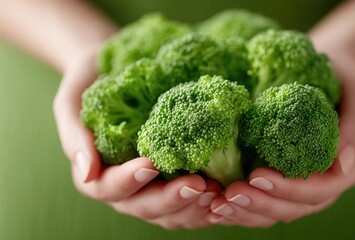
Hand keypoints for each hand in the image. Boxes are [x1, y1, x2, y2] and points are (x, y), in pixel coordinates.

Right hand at [53, 46, 220, 229]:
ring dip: (193, 207)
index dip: (129, 180)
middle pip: (144, 206)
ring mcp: (150, 190)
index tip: (151, 164)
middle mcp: (124, 189)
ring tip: (216, 192)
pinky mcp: (172, 185)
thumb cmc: (91, 84)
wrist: (115, 72)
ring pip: (170, 213)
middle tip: (197, 184)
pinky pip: (188, 206)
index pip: (109, 186)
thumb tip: (85, 171)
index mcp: (96, 174)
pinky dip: (205, 206)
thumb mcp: (72, 101)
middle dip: (171, 198)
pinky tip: (223, 195)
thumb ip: (75, 134)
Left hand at [208, 55, 354, 226]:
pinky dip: (244, 208)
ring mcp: (307, 184)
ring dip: (248, 211)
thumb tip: (341, 163)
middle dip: (263, 204)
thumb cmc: (342, 72)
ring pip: (278, 212)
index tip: (257, 176)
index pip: (321, 191)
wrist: (326, 67)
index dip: (290, 189)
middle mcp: (330, 182)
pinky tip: (218, 204)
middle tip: (230, 194)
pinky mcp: (286, 179)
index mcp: (351, 167)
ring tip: (219, 203)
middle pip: (296, 208)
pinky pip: (266, 203)